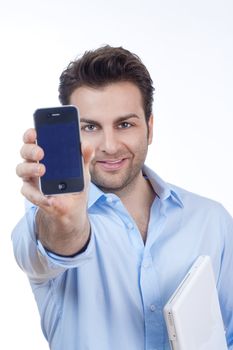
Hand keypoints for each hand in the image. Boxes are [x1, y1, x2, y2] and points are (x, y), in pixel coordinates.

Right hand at [16, 128, 93, 254]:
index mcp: (45, 152)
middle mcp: (34, 162)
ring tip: (42, 170)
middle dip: (31, 149)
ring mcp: (31, 178)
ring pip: (21, 169)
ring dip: (30, 168)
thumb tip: (86, 145)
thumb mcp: (83, 169)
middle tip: (41, 152)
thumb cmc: (75, 183)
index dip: (31, 133)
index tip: (35, 131)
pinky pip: (28, 192)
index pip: (34, 138)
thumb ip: (84, 157)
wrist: (73, 207)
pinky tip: (47, 197)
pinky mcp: (31, 193)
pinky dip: (37, 195)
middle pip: (25, 151)